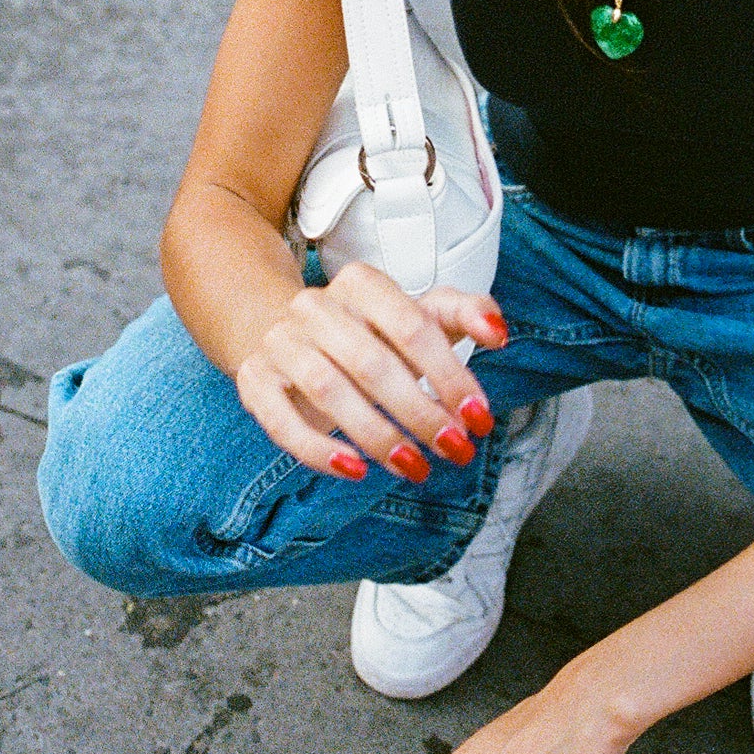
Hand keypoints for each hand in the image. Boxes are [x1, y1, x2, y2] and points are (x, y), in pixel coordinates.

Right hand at [232, 262, 504, 483]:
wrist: (284, 331)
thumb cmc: (367, 331)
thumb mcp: (416, 316)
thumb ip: (461, 314)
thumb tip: (499, 332)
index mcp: (360, 284)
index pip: (412, 327)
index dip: (450, 375)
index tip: (479, 417)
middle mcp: (315, 307)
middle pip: (373, 363)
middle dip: (421, 413)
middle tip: (455, 450)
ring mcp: (280, 343)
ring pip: (329, 392)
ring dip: (378, 435)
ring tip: (416, 467)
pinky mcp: (255, 381)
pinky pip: (281, 421)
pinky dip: (318, 450)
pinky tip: (356, 469)